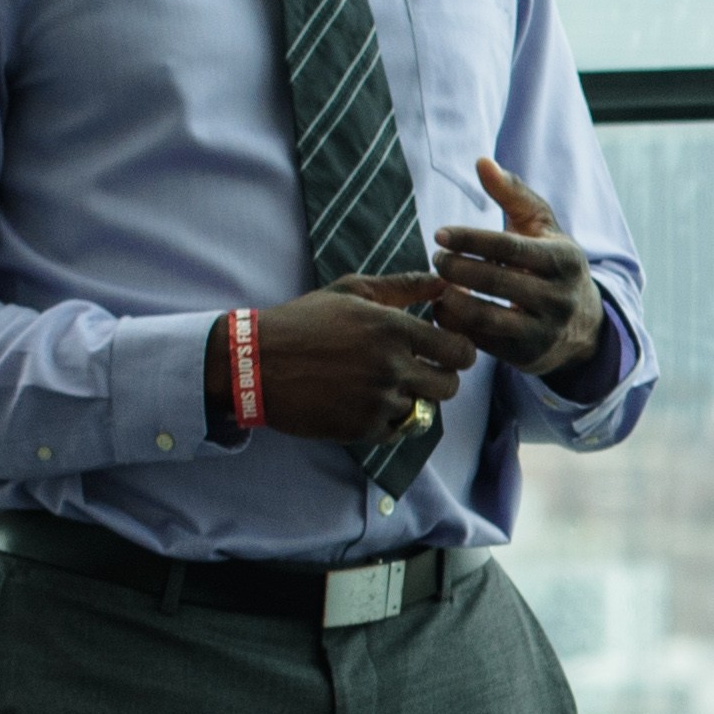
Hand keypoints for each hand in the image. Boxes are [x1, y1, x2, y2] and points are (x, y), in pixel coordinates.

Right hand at [249, 278, 474, 444]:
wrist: (255, 364)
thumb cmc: (305, 321)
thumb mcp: (352, 291)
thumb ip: (404, 287)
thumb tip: (446, 283)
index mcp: (393, 328)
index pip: (458, 349)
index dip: (458, 351)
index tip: (445, 350)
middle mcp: (391, 366)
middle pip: (450, 385)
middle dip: (441, 378)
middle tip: (423, 371)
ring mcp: (378, 400)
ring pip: (423, 408)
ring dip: (410, 399)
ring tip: (382, 384)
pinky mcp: (363, 428)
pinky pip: (398, 430)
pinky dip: (389, 420)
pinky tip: (366, 402)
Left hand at [426, 156, 612, 388]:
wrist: (584, 326)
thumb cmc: (552, 264)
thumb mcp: (542, 227)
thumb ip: (512, 193)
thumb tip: (481, 161)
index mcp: (564, 260)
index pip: (509, 248)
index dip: (470, 239)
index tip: (440, 234)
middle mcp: (558, 297)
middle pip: (494, 281)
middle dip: (456, 268)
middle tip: (436, 258)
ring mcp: (544, 331)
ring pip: (484, 316)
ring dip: (451, 299)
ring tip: (438, 284)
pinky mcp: (526, 357)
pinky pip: (480, 341)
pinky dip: (455, 323)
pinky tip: (446, 307)